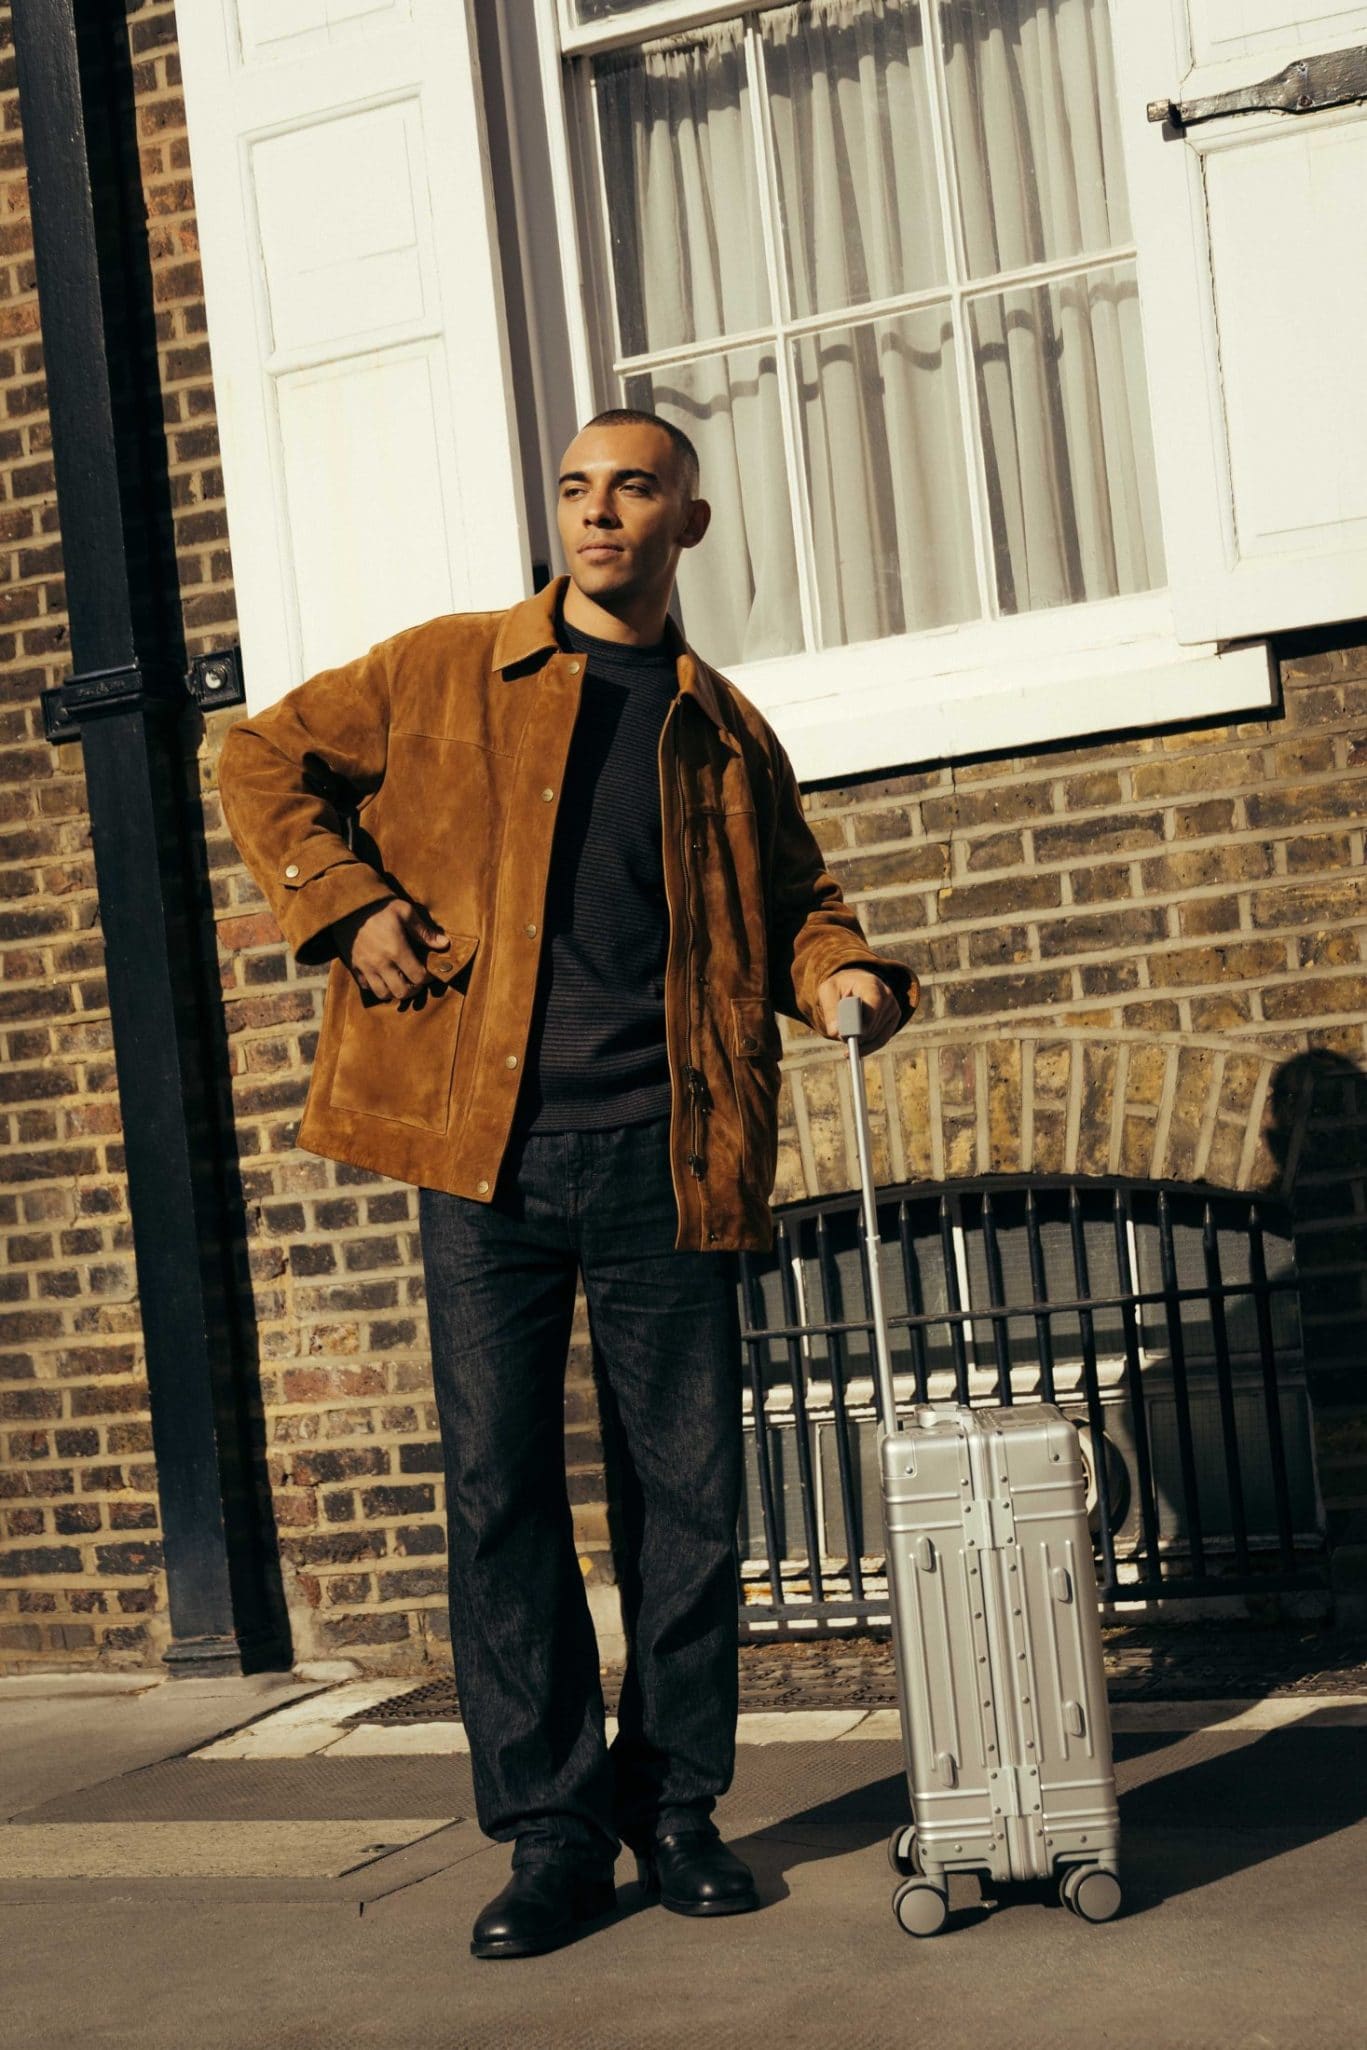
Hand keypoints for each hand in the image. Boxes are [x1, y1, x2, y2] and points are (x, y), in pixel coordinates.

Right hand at [333, 897, 448, 1001]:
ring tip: (401, 981)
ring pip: (384, 994)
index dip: (428, 978)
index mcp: (396, 950)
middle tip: (417, 980)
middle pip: (402, 992)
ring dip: (395, 991)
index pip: (418, 977)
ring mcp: (366, 967)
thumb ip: (424, 931)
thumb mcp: (405, 912)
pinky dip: (377, 986)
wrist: (348, 906)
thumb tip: (445, 944)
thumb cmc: (380, 907)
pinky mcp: (355, 967)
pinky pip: (367, 987)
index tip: (430, 972)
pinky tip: (384, 976)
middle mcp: (381, 963)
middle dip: (413, 989)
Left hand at [815, 967, 900, 1053]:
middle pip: (873, 1024)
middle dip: (855, 1035)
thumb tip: (835, 1033)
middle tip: (840, 1036)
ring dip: (859, 1041)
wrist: (851, 984)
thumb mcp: (827, 993)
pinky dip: (867, 1048)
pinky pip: (881, 1040)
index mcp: (871, 983)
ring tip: (844, 1035)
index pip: (874, 1004)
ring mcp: (892, 1007)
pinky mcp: (893, 1019)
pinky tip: (855, 1051)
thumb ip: (830, 1010)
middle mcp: (886, 994)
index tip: (846, 1035)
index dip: (861, 1022)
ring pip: (876, 1035)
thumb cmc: (838, 988)